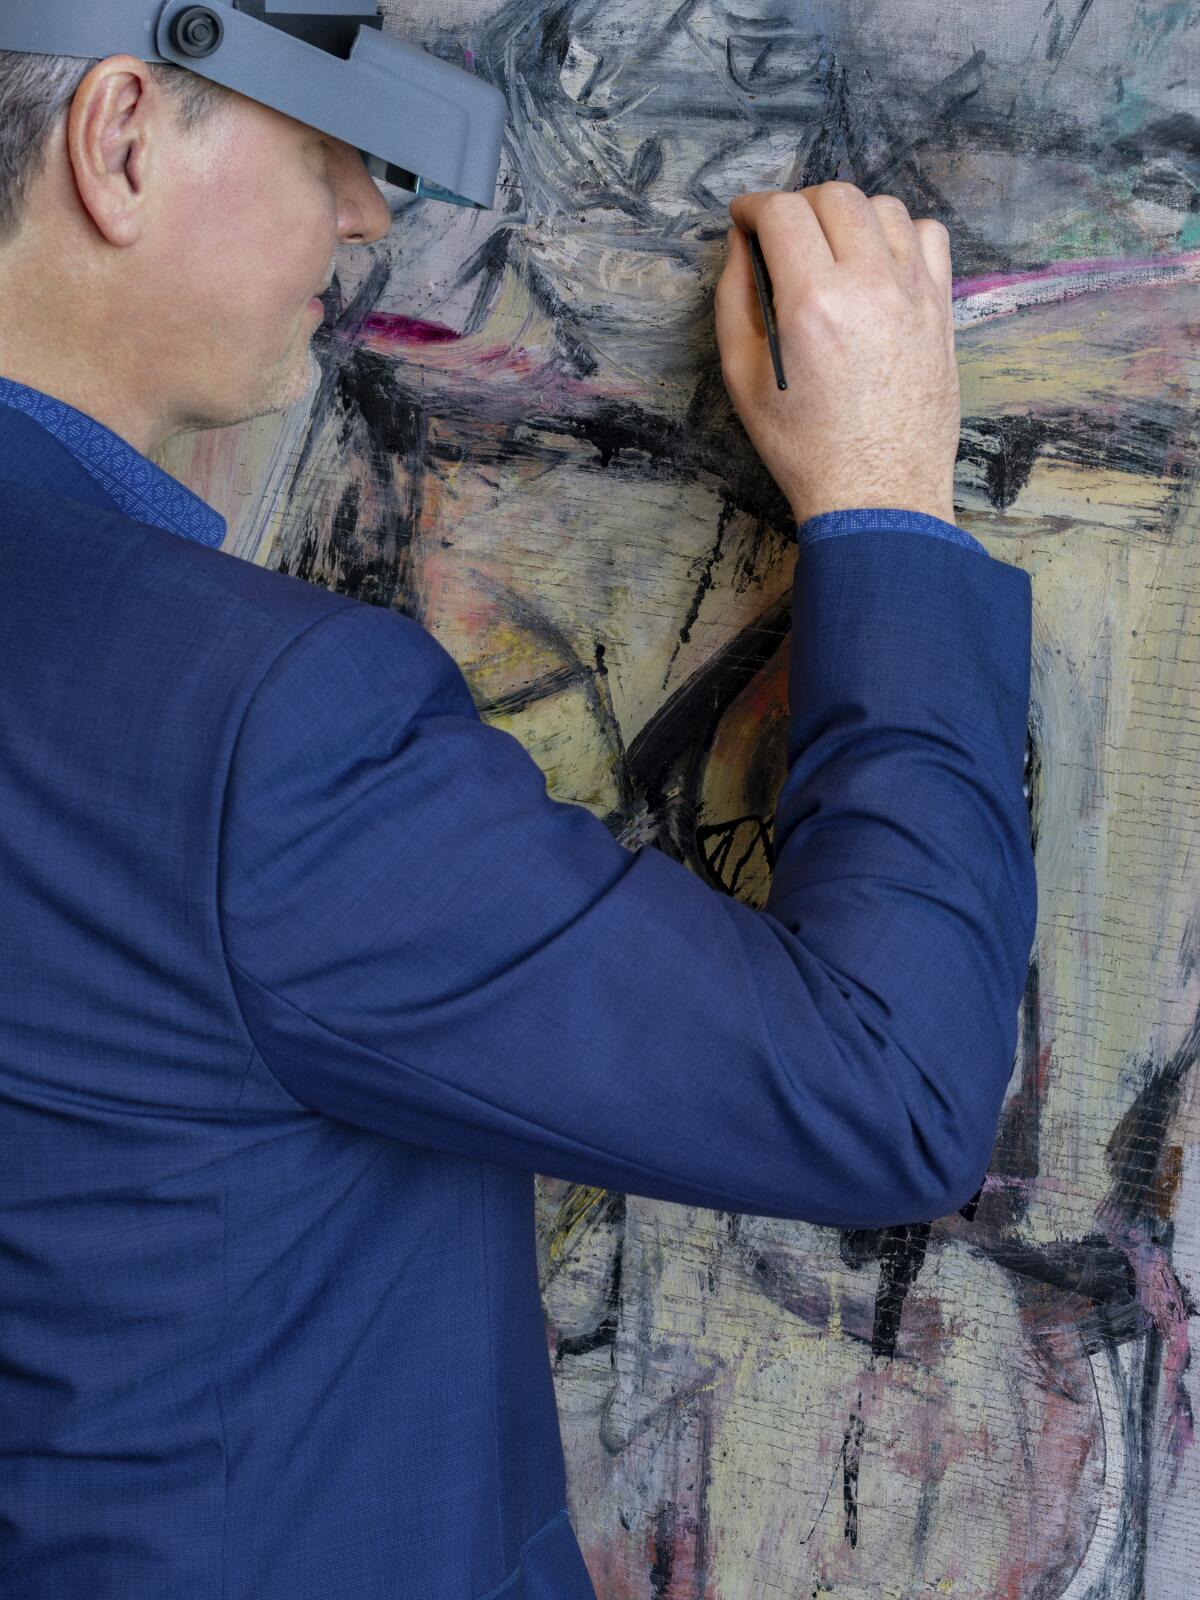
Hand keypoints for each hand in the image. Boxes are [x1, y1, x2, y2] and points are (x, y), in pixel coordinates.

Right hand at [714, 181, 960, 527]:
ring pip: (884, 206)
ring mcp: (914, 293)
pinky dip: (900, 234)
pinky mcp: (942, 308)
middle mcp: (869, 285)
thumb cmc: (804, 447)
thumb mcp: (742, 379)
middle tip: (783, 237)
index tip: (744, 219)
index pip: (782, 212)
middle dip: (799, 204)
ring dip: (850, 215)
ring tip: (833, 249)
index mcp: (812, 303)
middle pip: (835, 195)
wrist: (876, 493)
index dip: (754, 206)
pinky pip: (929, 235)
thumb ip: (734, 300)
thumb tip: (741, 244)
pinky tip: (879, 264)